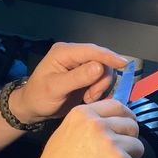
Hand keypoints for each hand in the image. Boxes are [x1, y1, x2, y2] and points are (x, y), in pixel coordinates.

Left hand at [10, 42, 127, 122]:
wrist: (33, 107)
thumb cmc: (38, 97)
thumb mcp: (55, 88)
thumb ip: (77, 78)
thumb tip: (99, 67)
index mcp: (64, 52)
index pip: (91, 50)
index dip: (108, 56)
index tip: (124, 64)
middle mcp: (74, 55)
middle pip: (101, 60)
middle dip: (102, 79)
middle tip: (91, 96)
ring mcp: (80, 65)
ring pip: (104, 71)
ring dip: (100, 86)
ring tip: (88, 98)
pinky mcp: (85, 75)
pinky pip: (102, 79)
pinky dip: (99, 90)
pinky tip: (88, 98)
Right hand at [31, 99, 144, 157]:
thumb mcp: (63, 136)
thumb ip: (84, 124)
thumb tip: (105, 120)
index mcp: (81, 115)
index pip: (117, 106)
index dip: (126, 117)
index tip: (128, 125)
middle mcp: (96, 125)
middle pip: (131, 125)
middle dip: (128, 140)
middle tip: (115, 154)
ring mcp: (109, 143)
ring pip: (137, 146)